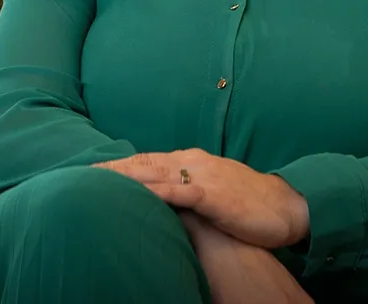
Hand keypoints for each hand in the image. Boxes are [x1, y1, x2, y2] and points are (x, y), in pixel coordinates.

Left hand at [95, 149, 308, 248]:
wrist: (286, 206)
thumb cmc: (248, 203)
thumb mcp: (211, 193)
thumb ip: (186, 190)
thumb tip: (159, 199)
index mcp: (191, 161)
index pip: (146, 161)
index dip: (118, 167)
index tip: (92, 172)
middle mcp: (192, 163)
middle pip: (143, 163)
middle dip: (112, 169)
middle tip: (81, 174)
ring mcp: (202, 176)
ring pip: (155, 172)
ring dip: (126, 176)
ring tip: (99, 180)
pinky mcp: (213, 195)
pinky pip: (179, 191)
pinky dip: (157, 191)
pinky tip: (139, 194)